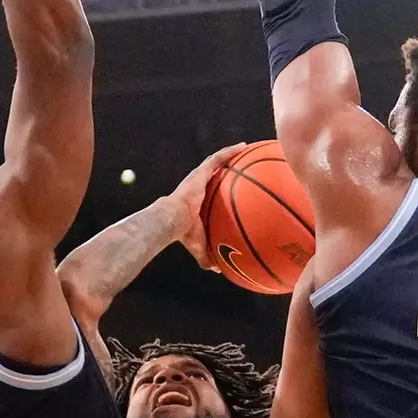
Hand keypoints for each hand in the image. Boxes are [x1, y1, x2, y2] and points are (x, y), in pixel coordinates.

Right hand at [168, 143, 248, 271]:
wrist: (172, 220)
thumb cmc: (184, 234)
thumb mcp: (199, 246)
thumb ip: (208, 257)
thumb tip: (218, 271)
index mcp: (197, 200)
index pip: (210, 191)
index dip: (219, 186)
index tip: (231, 185)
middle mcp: (198, 186)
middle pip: (214, 172)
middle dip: (226, 166)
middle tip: (240, 163)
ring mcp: (198, 177)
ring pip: (216, 161)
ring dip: (230, 154)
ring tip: (244, 148)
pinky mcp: (200, 172)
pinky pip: (218, 158)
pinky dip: (230, 152)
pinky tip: (243, 146)